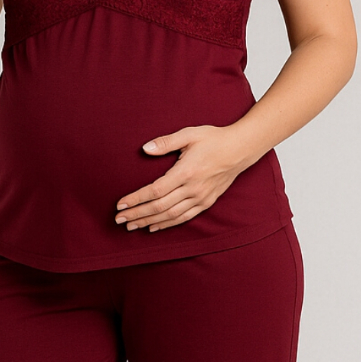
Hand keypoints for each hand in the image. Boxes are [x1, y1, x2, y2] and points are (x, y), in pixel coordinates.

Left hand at [114, 125, 251, 232]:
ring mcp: (200, 198)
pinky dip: (167, 224)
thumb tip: (144, 149)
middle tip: (119, 219)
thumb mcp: (189, 134)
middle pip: (159, 206)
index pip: (155, 190)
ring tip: (131, 225)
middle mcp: (193, 189)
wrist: (240, 149)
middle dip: (137, 214)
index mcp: (186, 172)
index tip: (121, 204)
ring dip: (149, 222)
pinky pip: (184, 217)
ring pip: (170, 215)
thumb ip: (165, 142)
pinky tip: (154, 227)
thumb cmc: (213, 139)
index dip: (136, 199)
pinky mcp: (206, 202)